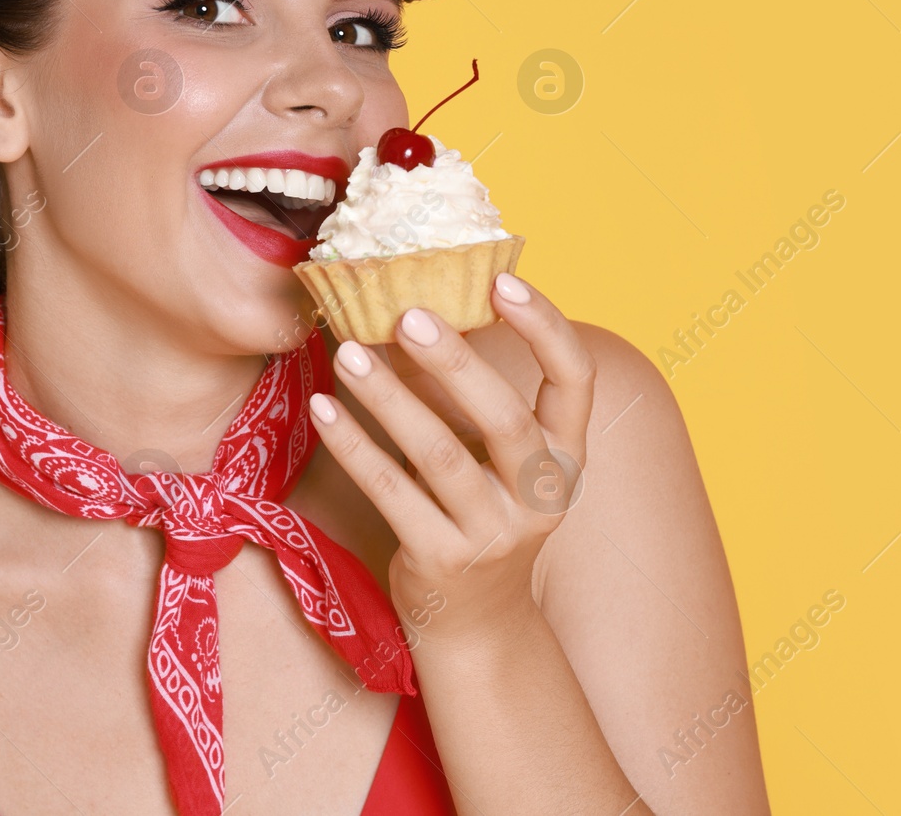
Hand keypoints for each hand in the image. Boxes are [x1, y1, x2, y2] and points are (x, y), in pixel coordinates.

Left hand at [307, 271, 597, 652]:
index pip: (576, 380)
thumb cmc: (479, 511)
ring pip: (439, 454)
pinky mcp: (440, 558)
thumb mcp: (494, 457)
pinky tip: (324, 410)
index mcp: (566, 456)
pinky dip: (354, 446)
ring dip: (389, 398)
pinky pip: (390, 491)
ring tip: (347, 353)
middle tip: (407, 315)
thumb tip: (406, 308)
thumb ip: (467, 395)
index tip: (503, 280)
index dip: (547, 327)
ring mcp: (493, 533)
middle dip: (455, 363)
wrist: (475, 620)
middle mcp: (541, 496)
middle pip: (505, 418)